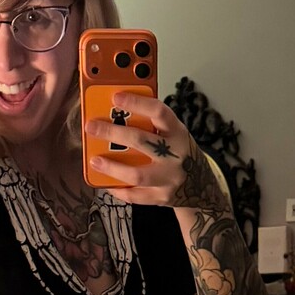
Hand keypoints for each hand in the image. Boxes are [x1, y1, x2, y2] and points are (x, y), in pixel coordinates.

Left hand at [85, 92, 211, 208]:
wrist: (202, 187)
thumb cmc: (181, 153)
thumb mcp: (174, 134)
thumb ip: (152, 124)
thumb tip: (117, 110)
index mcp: (178, 132)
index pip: (159, 112)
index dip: (137, 103)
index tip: (115, 97)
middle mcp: (176, 155)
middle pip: (141, 141)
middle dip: (113, 133)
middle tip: (92, 127)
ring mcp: (169, 179)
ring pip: (136, 174)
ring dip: (112, 167)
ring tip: (94, 160)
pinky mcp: (162, 198)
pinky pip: (135, 196)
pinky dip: (118, 189)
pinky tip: (106, 181)